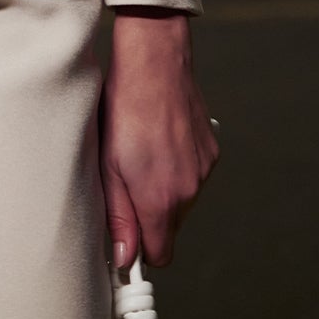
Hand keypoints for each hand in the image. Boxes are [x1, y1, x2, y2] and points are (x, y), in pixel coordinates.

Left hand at [99, 9, 218, 268]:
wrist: (155, 61)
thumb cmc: (122, 109)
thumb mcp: (107, 165)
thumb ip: (119, 216)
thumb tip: (125, 257)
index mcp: (161, 199)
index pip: (160, 255)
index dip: (141, 250)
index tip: (128, 243)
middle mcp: (190, 190)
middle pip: (169, 226)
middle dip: (148, 214)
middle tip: (124, 179)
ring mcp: (204, 170)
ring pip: (181, 200)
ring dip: (162, 187)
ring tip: (140, 152)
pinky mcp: (211, 151)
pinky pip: (192, 175)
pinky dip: (177, 166)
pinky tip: (159, 139)